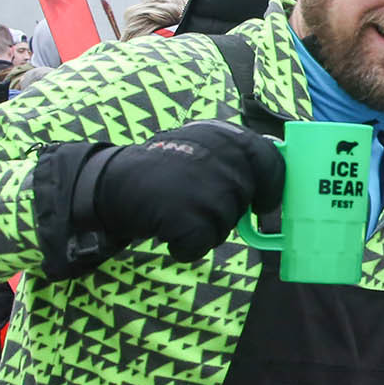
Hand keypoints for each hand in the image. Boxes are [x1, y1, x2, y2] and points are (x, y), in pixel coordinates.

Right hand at [90, 120, 284, 260]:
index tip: (264, 204)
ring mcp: (208, 188)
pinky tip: (165, 229)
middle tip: (190, 202)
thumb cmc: (162, 171)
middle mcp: (223, 159)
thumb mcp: (202, 149)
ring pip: (224, 227)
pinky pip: (201, 245)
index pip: (271, 162)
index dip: (271, 188)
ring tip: (174, 210)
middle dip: (222, 213)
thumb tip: (273, 191)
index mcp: (228, 137)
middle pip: (244, 203)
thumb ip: (236, 162)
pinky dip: (184, 247)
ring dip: (202, 229)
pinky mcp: (190, 216)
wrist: (110, 182)